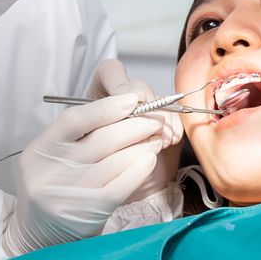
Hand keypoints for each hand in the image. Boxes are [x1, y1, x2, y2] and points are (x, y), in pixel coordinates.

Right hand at [2, 63, 179, 255]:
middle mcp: (49, 171)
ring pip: (116, 161)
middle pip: (101, 139)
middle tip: (153, 118)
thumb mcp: (52, 159)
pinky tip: (149, 159)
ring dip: (142, 145)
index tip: (131, 99)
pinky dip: (139, 169)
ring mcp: (68, 193)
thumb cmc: (53, 190)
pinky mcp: (88, 213)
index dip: (106, 107)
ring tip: (156, 138)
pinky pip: (122, 185)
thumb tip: (121, 107)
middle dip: (134, 125)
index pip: (74, 120)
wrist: (39, 240)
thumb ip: (76, 136)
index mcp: (39, 151)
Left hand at [86, 58, 182, 204]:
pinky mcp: (163, 119)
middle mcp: (121, 95)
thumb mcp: (87, 142)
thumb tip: (126, 102)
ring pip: (157, 100)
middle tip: (149, 127)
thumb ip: (99, 119)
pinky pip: (173, 113)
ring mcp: (144, 107)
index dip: (120, 84)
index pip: (111, 71)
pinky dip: (173, 126)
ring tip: (160, 140)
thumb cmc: (91, 165)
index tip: (128, 105)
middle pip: (137, 86)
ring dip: (161, 120)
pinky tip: (169, 140)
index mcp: (97, 95)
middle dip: (146, 108)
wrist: (110, 188)